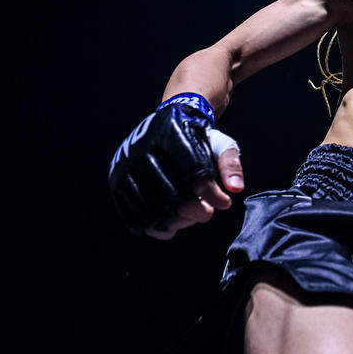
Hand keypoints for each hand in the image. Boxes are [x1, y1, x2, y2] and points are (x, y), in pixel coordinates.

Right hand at [108, 102, 243, 238]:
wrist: (164, 126)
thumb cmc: (195, 139)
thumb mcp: (219, 143)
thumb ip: (230, 164)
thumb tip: (236, 188)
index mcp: (172, 134)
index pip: (194, 173)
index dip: (211, 194)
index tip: (224, 203)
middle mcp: (143, 148)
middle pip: (170, 195)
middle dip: (194, 211)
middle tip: (206, 213)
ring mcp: (126, 165)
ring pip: (151, 208)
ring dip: (175, 221)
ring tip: (189, 218)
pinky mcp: (117, 180)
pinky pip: (132, 213)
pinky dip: (153, 226)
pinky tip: (170, 227)